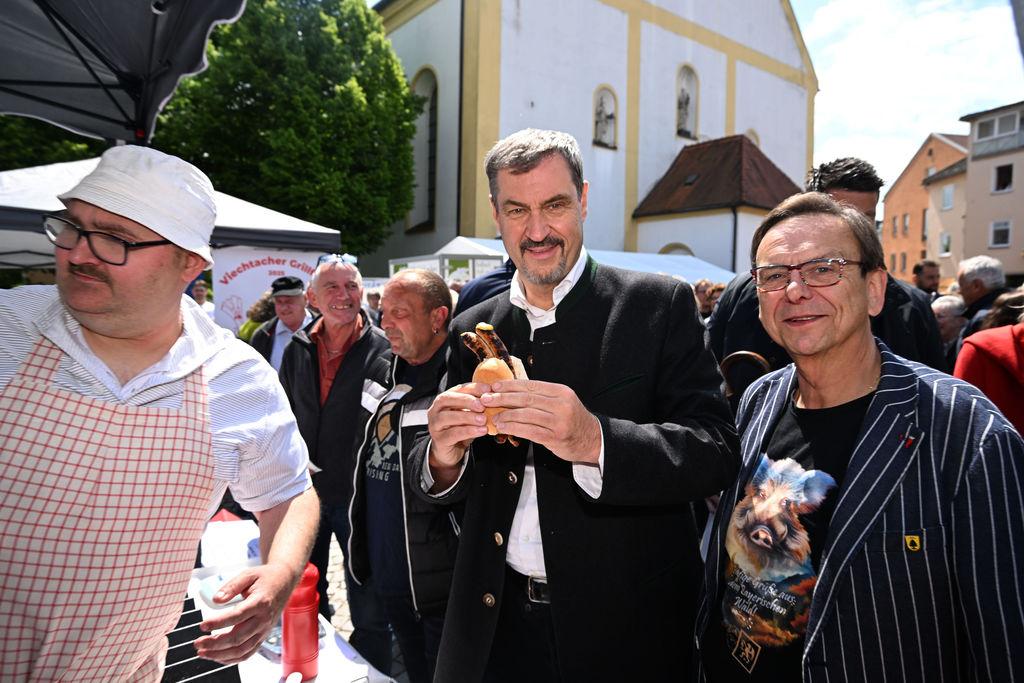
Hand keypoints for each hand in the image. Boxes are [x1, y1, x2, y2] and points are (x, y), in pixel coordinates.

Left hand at [194, 561, 296, 663]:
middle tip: (198, 643)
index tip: (202, 625)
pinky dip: (232, 659)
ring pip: (242, 650)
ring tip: (203, 652)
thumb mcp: (248, 575)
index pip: (237, 616)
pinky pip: (248, 653)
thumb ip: (231, 586)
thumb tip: (216, 599)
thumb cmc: (266, 578)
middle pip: (238, 638)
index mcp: (260, 602)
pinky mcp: (262, 636)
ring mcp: (264, 630)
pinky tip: (218, 657)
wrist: (284, 582)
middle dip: (215, 644)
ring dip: (221, 655)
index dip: (218, 623)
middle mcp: (263, 619)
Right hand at [426, 383, 488, 475]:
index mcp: (444, 400)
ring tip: (483, 419)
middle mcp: (435, 410)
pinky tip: (481, 431)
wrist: (450, 453)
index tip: (488, 389)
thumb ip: (477, 407)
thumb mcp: (469, 415)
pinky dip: (468, 431)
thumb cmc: (460, 430)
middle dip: (466, 400)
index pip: (457, 389)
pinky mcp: (439, 440)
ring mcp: (435, 425)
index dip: (473, 388)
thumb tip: (495, 397)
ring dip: (467, 416)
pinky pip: (452, 434)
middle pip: (447, 399)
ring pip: (447, 417)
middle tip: (482, 405)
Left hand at [485, 379, 601, 462]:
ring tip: (493, 416)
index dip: (510, 385)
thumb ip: (540, 397)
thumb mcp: (560, 402)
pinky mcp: (555, 437)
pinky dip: (513, 428)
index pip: (531, 385)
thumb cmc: (571, 420)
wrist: (592, 439)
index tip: (494, 386)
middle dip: (503, 398)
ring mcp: (559, 421)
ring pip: (526, 414)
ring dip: (506, 415)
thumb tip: (510, 392)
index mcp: (560, 392)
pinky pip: (529, 431)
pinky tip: (503, 427)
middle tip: (486, 399)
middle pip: (526, 398)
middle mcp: (561, 404)